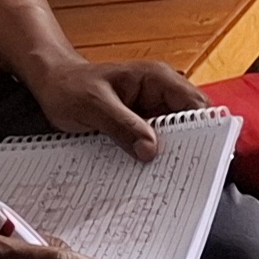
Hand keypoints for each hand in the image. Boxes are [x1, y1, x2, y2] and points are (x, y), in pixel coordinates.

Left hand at [12, 48, 205, 157]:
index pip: (195, 104)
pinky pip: (156, 140)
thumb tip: (151, 150)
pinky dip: (155, 156)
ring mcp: (152, 108)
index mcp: (157, 79)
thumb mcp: (94, 106)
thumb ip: (123, 126)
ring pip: (175, 134)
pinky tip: (150, 174)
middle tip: (185, 175)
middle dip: (191, 146)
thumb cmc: (70, 87)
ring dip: (172, 154)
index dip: (206, 129)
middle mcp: (161, 92)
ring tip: (169, 179)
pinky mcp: (141, 122)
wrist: (52, 83)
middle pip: (191, 121)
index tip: (206, 156)